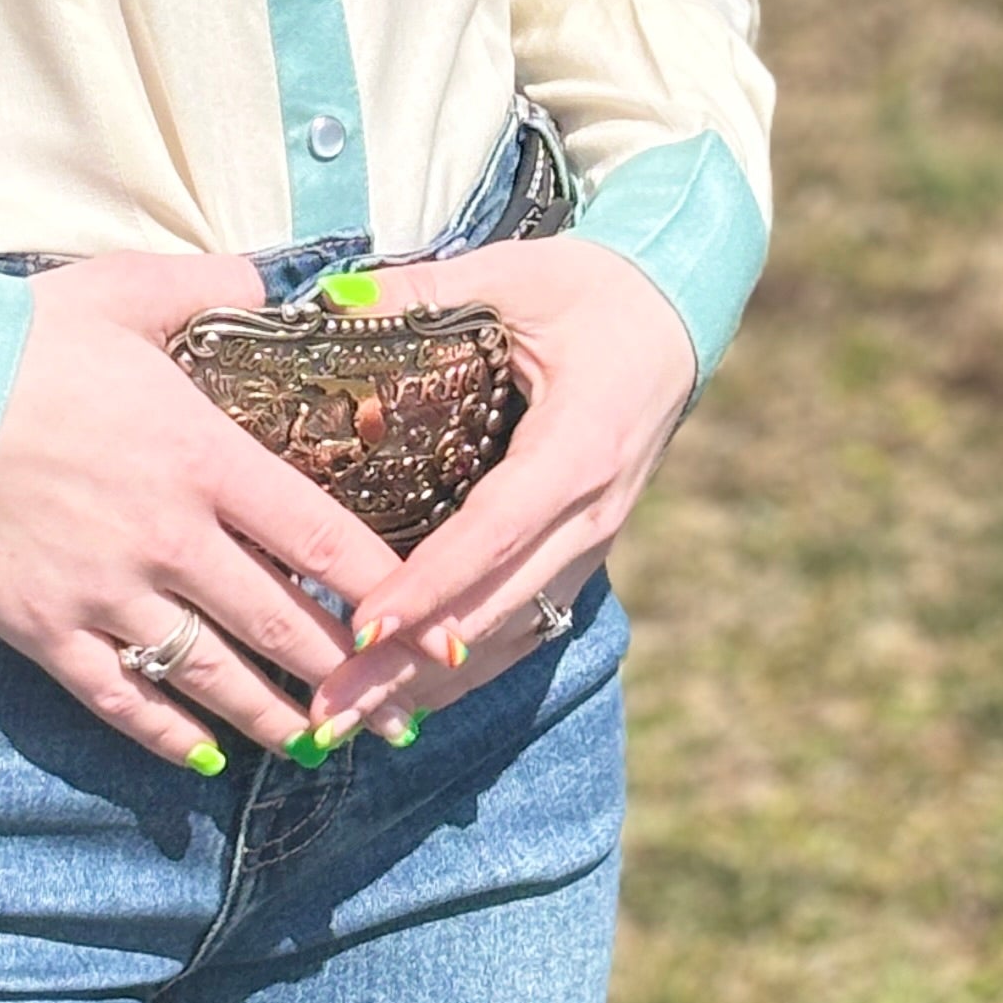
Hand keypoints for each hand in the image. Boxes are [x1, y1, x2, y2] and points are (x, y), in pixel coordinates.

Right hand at [0, 248, 409, 771]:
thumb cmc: (23, 339)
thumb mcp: (130, 291)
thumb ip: (217, 288)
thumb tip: (280, 281)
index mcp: (202, 455)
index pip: (322, 539)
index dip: (385, 590)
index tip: (425, 622)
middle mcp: (168, 537)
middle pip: (283, 627)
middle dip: (348, 677)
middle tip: (394, 712)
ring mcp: (107, 592)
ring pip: (214, 677)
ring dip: (276, 720)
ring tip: (319, 745)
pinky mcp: (48, 630)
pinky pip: (123, 700)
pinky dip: (171, 736)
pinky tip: (208, 757)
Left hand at [293, 238, 696, 748]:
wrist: (673, 317)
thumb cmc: (589, 291)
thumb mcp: (509, 274)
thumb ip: (421, 291)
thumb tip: (329, 297)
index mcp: (578, 448)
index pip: (495, 531)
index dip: (431, 585)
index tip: (365, 628)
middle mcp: (590, 514)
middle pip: (494, 609)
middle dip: (407, 668)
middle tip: (329, 713)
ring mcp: (592, 544)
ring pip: (508, 636)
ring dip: (429, 685)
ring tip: (348, 728)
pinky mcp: (582, 556)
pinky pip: (523, 627)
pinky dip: (465, 667)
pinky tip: (405, 699)